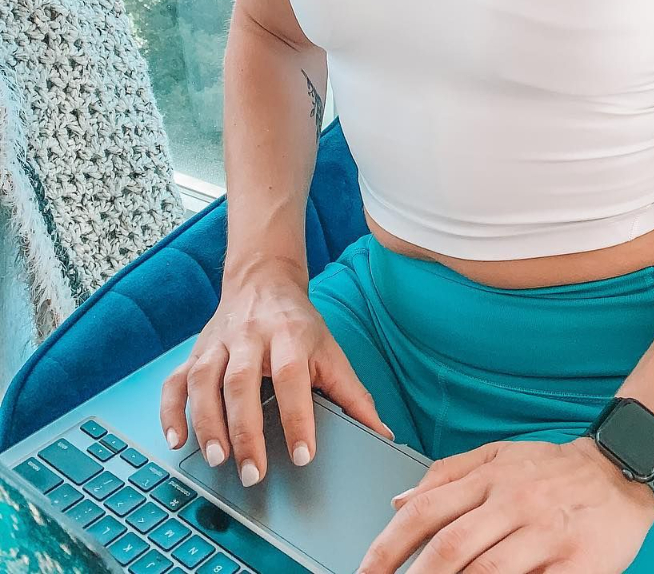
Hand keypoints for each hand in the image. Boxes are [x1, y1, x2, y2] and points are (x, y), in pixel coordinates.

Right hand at [159, 257, 394, 485]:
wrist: (264, 280)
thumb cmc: (300, 325)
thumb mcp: (330, 350)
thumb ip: (352, 394)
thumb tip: (382, 433)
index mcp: (290, 335)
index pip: (291, 377)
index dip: (297, 417)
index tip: (303, 456)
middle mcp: (250, 337)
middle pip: (242, 381)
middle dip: (246, 430)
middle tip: (252, 472)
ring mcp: (218, 344)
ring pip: (204, 381)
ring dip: (207, 422)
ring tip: (217, 459)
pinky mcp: (194, 353)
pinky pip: (174, 382)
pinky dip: (171, 412)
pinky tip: (177, 441)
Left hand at [356, 435, 653, 572]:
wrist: (622, 469)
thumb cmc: (553, 469)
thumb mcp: (499, 455)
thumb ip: (447, 474)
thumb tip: (397, 501)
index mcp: (490, 477)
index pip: (425, 512)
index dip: (387, 548)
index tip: (364, 573)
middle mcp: (514, 501)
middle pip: (450, 547)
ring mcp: (545, 532)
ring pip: (487, 572)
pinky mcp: (577, 561)